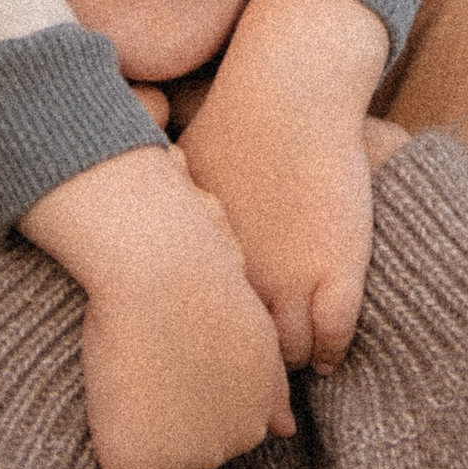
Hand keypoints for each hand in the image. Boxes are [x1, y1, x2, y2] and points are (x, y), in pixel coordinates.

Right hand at [22, 147, 294, 468]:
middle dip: (171, 436)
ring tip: (122, 391)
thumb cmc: (198, 276)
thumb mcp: (252, 331)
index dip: (190, 414)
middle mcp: (233, 441)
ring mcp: (186, 456)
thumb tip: (286, 431)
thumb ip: (269, 386)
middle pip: (193, 462)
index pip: (225, 440)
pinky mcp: (136, 462)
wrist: (160, 267)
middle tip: (141, 378)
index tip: (168, 381)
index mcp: (259, 408)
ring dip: (141, 450)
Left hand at [180, 0, 391, 372]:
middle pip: (246, 355)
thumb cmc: (232, 122)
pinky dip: (334, 352)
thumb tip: (129, 225)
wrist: (289, 91)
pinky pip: (336, 336)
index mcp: (205, 264)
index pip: (203, 331)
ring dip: (294, 367)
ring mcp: (292, 278)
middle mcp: (243, 279)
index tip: (220, 354)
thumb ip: (166, 212)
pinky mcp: (338, 269)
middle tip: (256, 377)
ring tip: (296, 370)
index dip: (214, 347)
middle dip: (251, 371)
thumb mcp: (180, 176)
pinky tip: (331, 355)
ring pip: (293, 354)